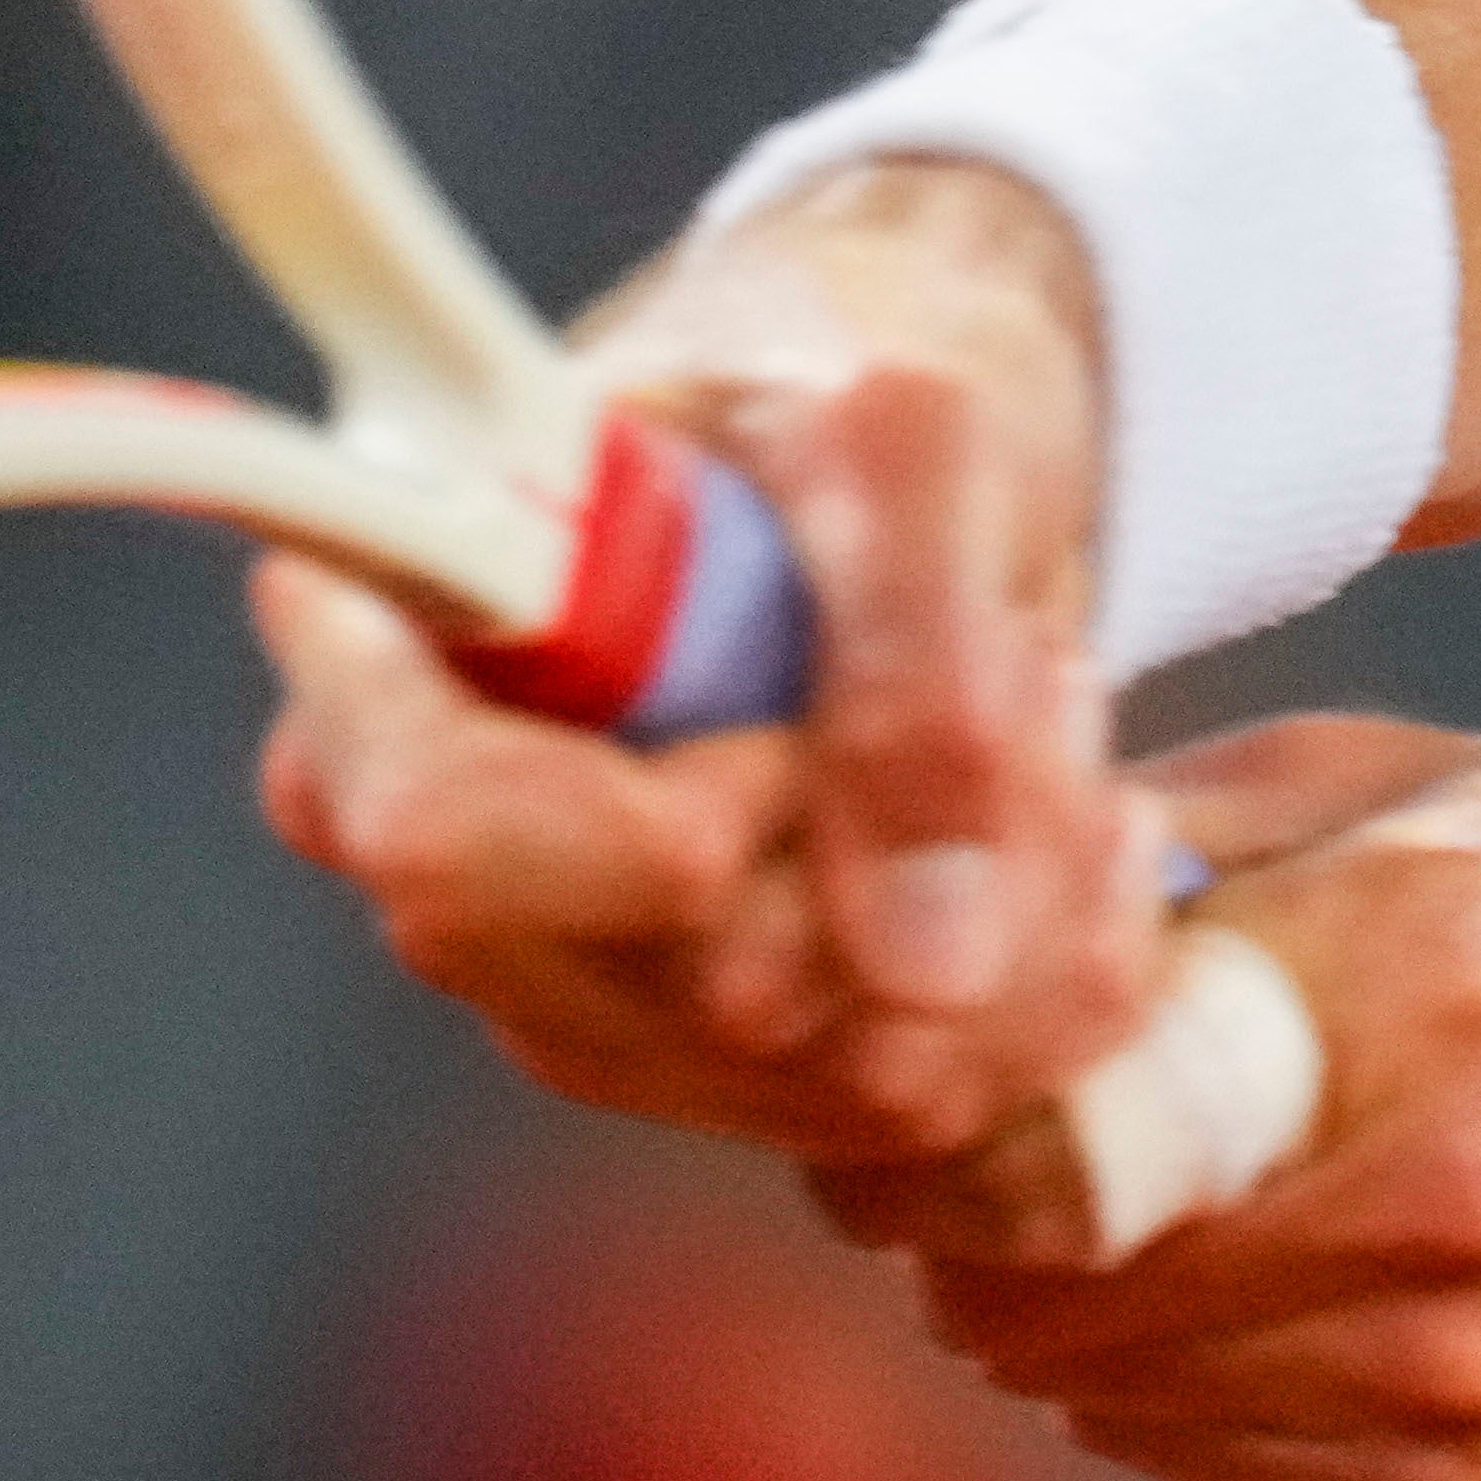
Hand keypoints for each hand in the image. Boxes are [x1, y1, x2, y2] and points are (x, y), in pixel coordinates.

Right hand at [246, 150, 1162, 1163]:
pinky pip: (944, 1104)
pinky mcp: (742, 1067)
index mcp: (401, 668)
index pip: (447, 847)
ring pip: (859, 1072)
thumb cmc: (839, 375)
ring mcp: (600, 996)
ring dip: (1030, 893)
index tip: (791, 721)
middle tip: (1020, 662)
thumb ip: (912, 653)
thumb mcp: (905, 431)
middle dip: (932, 837)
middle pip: (709, 995)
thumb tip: (928, 966)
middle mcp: (466, 877)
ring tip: (1052, 701)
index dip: (667, 829)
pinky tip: (1079, 815)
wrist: (893, 440)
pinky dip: (1067, 959)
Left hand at [828, 718, 1480, 1480]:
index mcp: (1430, 968)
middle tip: (971, 1115)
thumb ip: (1215, 824)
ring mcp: (1459, 1371)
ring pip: (1078, 1369)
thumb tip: (961, 853)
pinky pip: (1197, 1449)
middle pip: (1011, 1254)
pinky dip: (1159, 1369)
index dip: (904, 1081)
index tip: (900, 1033)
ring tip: (1117, 1186)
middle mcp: (1436, 1189)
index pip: (1020, 1090)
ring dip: (1043, 1285)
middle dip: (946, 1189)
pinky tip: (1244, 1271)